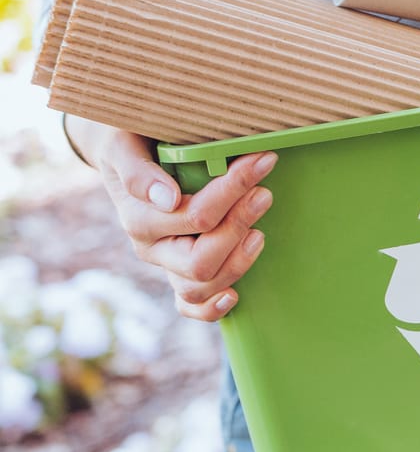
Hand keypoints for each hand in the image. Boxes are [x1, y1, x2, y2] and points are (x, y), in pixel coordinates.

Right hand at [86, 124, 276, 321]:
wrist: (124, 151)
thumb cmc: (132, 142)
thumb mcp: (124, 145)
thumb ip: (138, 171)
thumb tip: (167, 198)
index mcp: (138, 218)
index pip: (194, 216)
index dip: (233, 190)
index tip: (263, 160)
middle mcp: (151, 248)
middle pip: (201, 260)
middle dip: (238, 226)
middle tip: (264, 193)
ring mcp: (166, 265)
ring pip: (200, 287)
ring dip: (238, 263)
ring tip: (259, 233)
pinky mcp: (179, 274)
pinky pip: (190, 307)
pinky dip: (211, 309)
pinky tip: (234, 297)